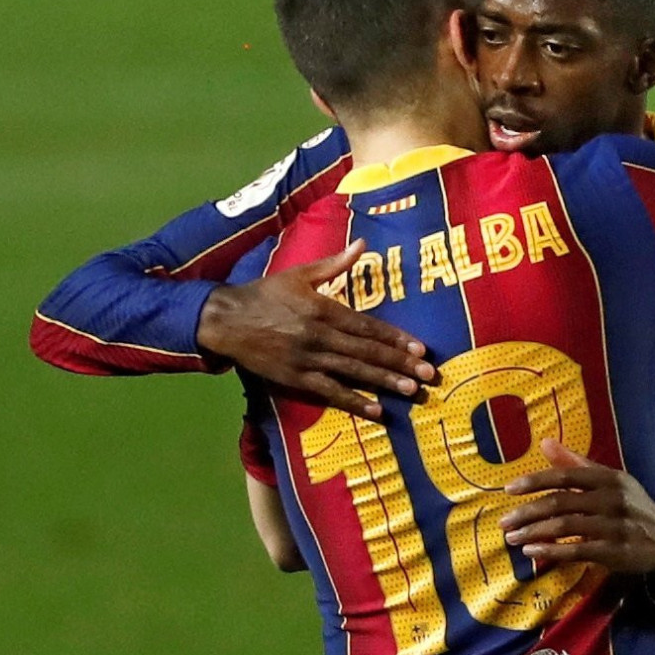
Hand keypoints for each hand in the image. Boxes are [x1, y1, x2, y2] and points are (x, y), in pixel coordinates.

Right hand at [199, 250, 439, 408]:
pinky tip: (376, 410)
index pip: (368, 326)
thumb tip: (363, 244)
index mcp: (324, 308)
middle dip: (400, 364)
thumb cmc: (264, 293)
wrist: (226, 319)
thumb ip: (334, 264)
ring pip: (354, 372)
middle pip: (367, 351)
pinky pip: (330, 391)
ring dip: (385, 382)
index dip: (395, 338)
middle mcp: (320, 335)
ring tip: (412, 391)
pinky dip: (354, 402)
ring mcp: (308, 359)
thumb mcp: (300, 274)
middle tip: (429, 376)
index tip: (420, 348)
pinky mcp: (296, 377)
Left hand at [499, 441, 654, 576]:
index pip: (565, 476)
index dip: (535, 481)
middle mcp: (611, 500)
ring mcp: (613, 526)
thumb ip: (576, 463)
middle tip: (504, 522)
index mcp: (608, 479)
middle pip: (560, 503)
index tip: (510, 489)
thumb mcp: (610, 480)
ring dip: (534, 533)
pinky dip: (551, 551)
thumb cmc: (632, 505)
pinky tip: (532, 552)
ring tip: (513, 538)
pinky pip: (576, 551)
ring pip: (565, 527)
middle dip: (527, 513)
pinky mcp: (614, 551)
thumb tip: (545, 443)